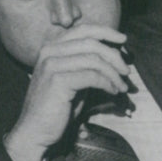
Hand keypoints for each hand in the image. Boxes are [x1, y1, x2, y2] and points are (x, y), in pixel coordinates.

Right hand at [4, 25, 129, 160]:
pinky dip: (107, 83)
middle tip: (126, 71)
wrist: (35, 131)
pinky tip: (112, 92)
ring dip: (113, 73)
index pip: (83, 29)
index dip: (106, 32)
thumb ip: (85, 64)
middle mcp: (49, 51)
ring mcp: (51, 64)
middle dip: (114, 55)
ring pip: (94, 59)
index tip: (123, 40)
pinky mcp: (58, 80)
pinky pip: (92, 76)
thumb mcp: (71, 79)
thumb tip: (113, 54)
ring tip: (121, 86)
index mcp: (51, 47)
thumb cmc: (55, 107)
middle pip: (91, 42)